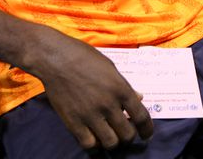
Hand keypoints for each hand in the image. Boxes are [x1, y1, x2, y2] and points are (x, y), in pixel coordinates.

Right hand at [30, 33, 152, 150]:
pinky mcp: (73, 122)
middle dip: (129, 137)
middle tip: (124, 133)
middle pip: (127, 134)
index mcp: (121, 88)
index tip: (146, 135)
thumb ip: (124, 85)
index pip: (142, 116)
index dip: (147, 129)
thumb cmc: (84, 57)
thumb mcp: (110, 67)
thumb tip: (139, 98)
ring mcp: (90, 115)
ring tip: (109, 136)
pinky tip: (94, 140)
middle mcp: (108, 104)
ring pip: (110, 143)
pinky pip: (89, 144)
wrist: (55, 58)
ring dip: (113, 142)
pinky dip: (94, 146)